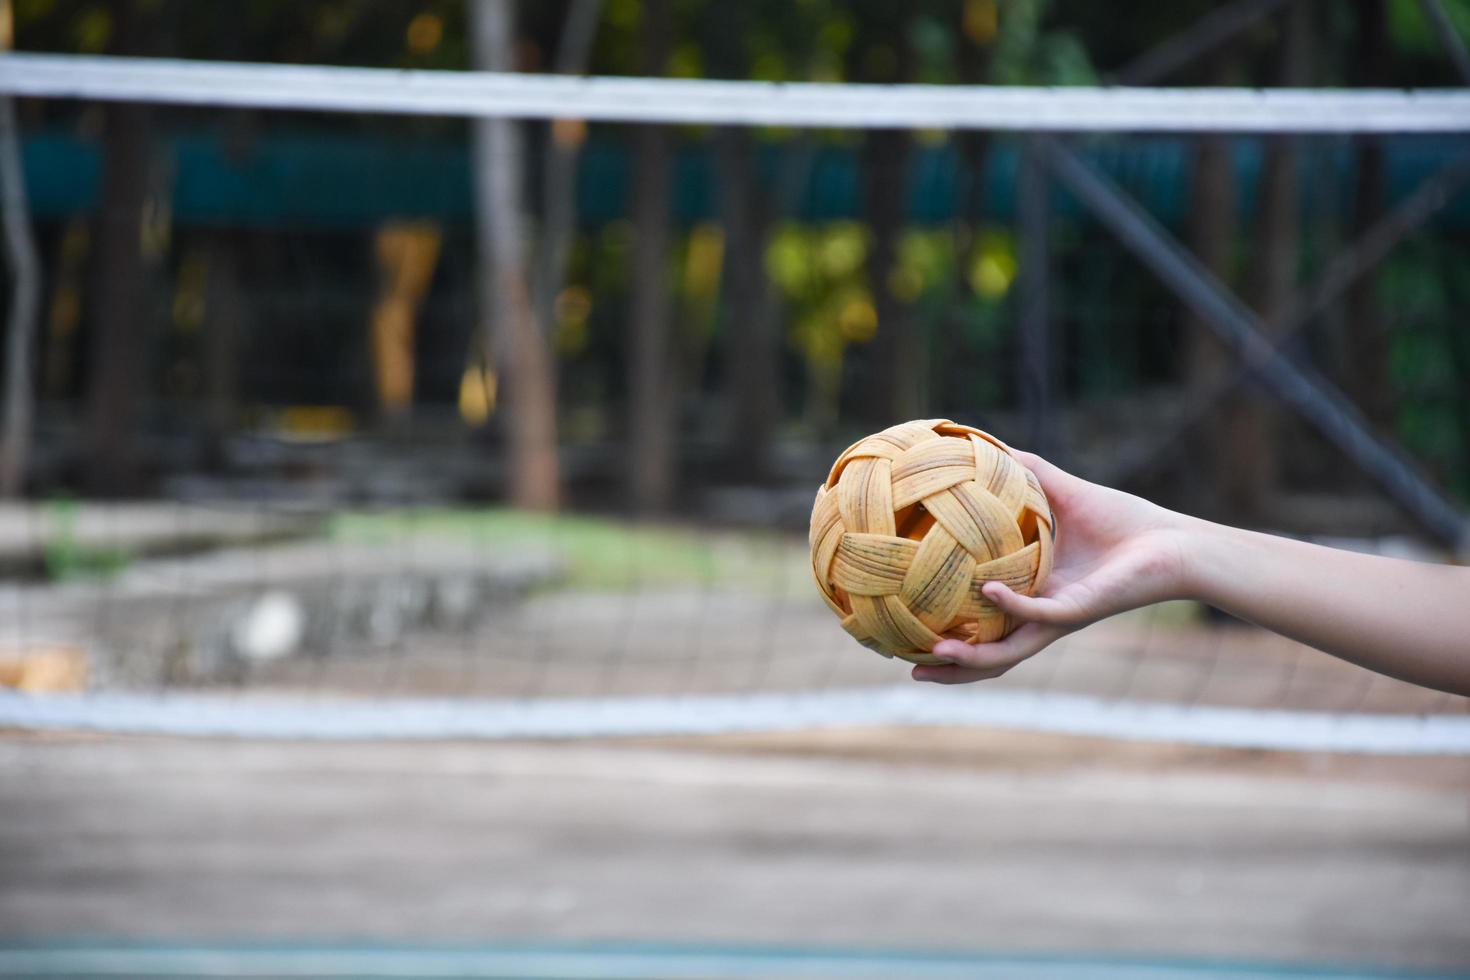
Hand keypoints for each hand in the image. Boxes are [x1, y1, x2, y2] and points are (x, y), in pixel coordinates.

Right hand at [912, 451, 1191, 684]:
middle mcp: (1040, 618)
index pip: (982, 628)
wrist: (1171, 543)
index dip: (948, 637)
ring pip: (1007, 652)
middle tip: (909, 670)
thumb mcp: (1059, 491)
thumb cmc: (1121, 521)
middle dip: (950, 670)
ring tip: (934, 653)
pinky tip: (988, 592)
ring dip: (970, 660)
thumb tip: (978, 441)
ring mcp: (1058, 618)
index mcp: (1031, 597)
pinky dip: (1012, 607)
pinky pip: (1039, 615)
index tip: (909, 635)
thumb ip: (1021, 469)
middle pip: (987, 655)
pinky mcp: (1079, 610)